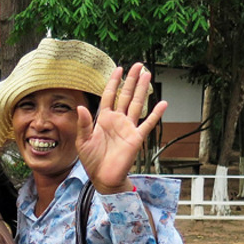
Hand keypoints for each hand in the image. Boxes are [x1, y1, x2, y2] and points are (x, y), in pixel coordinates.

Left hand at [76, 63, 167, 194]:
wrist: (103, 177)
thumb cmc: (92, 160)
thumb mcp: (82, 141)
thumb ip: (83, 124)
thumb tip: (80, 106)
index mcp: (103, 120)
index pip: (109, 96)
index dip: (113, 83)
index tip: (118, 69)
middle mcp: (117, 120)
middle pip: (125, 96)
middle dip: (131, 81)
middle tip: (138, 65)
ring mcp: (128, 128)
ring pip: (137, 104)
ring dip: (142, 90)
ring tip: (147, 75)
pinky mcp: (136, 138)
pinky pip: (148, 124)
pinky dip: (156, 114)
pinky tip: (163, 103)